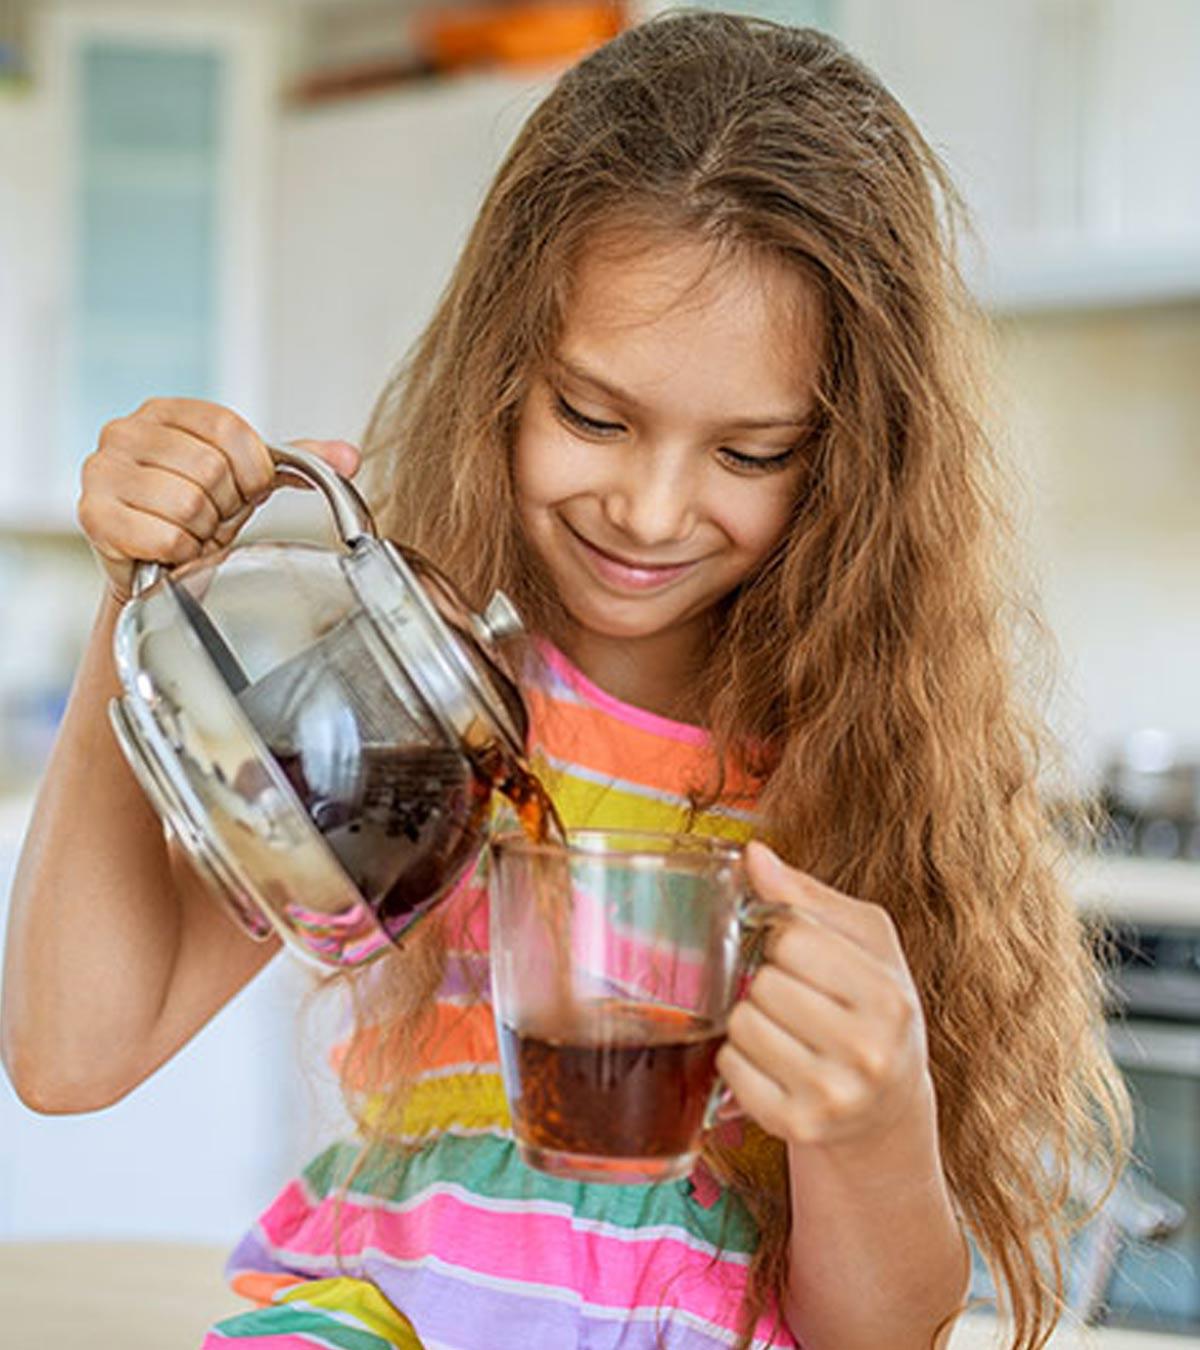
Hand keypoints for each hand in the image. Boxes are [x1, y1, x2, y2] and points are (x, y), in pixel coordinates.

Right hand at [77, 397, 360, 600]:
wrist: (157, 565)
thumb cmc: (200, 514)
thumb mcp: (248, 479)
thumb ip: (298, 461)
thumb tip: (349, 456)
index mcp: (165, 411)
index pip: (228, 430)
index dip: (252, 470)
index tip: (246, 491)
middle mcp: (124, 431)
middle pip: (210, 467)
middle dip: (224, 506)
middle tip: (210, 518)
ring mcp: (101, 470)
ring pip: (189, 503)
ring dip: (201, 531)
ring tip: (189, 532)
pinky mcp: (92, 513)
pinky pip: (165, 536)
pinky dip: (179, 552)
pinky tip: (168, 548)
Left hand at [718, 841, 932, 1153]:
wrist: (887, 1106)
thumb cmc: (873, 1006)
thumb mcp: (864, 942)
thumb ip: (806, 895)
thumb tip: (754, 854)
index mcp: (889, 998)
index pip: (794, 939)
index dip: (786, 939)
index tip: (803, 957)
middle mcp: (867, 1053)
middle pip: (764, 983)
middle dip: (769, 981)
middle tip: (796, 999)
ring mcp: (832, 1096)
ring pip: (742, 1024)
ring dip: (751, 1019)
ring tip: (785, 1029)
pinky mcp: (797, 1127)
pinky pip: (730, 1067)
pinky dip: (740, 1058)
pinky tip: (773, 1061)